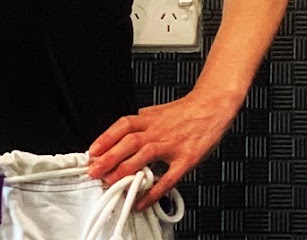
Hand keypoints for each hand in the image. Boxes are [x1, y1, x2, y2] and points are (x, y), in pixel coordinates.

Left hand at [88, 90, 236, 208]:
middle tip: (94, 171)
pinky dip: (154, 191)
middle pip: (130, 141)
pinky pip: (168, 178)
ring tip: (112, 184)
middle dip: (109, 157)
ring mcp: (172, 145)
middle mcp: (159, 130)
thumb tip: (123, 131)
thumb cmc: (188, 110)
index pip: (124, 125)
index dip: (106, 138)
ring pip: (145, 155)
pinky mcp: (186, 159)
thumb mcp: (160, 110)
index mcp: (151, 118)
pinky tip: (143, 201)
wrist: (214, 105)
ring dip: (126, 170)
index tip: (92, 152)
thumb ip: (142, 121)